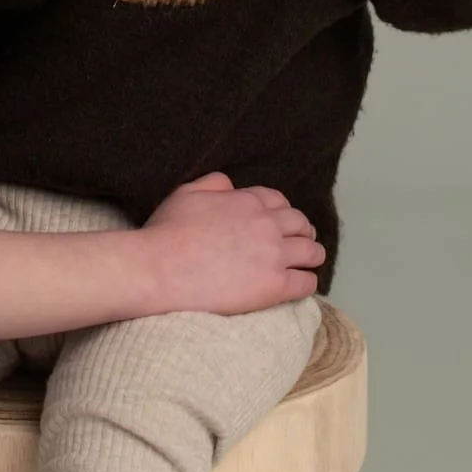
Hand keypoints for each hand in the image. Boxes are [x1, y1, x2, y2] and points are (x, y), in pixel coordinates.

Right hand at [143, 172, 323, 315]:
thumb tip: (231, 185)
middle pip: (301, 224)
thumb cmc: (166, 232)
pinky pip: (306, 283)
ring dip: (312, 256)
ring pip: (312, 252)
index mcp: (247, 201)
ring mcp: (273, 255)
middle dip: (303, 232)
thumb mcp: (186, 194)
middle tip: (300, 243)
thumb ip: (213, 184)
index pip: (279, 202)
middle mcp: (266, 224)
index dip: (282, 213)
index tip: (281, 223)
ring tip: (309, 264)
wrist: (160, 269)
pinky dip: (307, 283)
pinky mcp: (274, 285)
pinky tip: (301, 286)